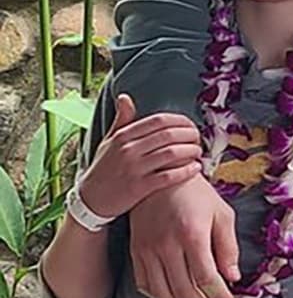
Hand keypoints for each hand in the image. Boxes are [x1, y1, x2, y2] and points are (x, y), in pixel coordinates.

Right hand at [81, 95, 202, 218]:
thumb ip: (121, 120)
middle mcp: (128, 149)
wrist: (90, 200)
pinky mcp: (139, 188)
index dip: (181, 121)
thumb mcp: (108, 141)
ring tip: (198, 152)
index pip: (159, 120)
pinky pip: (168, 176)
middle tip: (198, 138)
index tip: (191, 125)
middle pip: (169, 135)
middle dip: (190, 135)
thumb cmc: (103, 167)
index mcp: (123, 136)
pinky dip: (186, 171)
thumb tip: (124, 97)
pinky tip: (196, 168)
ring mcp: (133, 168)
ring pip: (171, 154)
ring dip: (191, 151)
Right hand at [128, 173, 238, 297]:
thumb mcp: (222, 214)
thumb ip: (228, 247)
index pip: (206, 278)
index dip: (219, 296)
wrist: (161, 176)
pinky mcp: (136, 252)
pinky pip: (146, 284)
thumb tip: (232, 277)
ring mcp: (147, 250)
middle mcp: (166, 245)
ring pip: (163, 293)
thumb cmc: (196, 194)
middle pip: (184, 291)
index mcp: (191, 234)